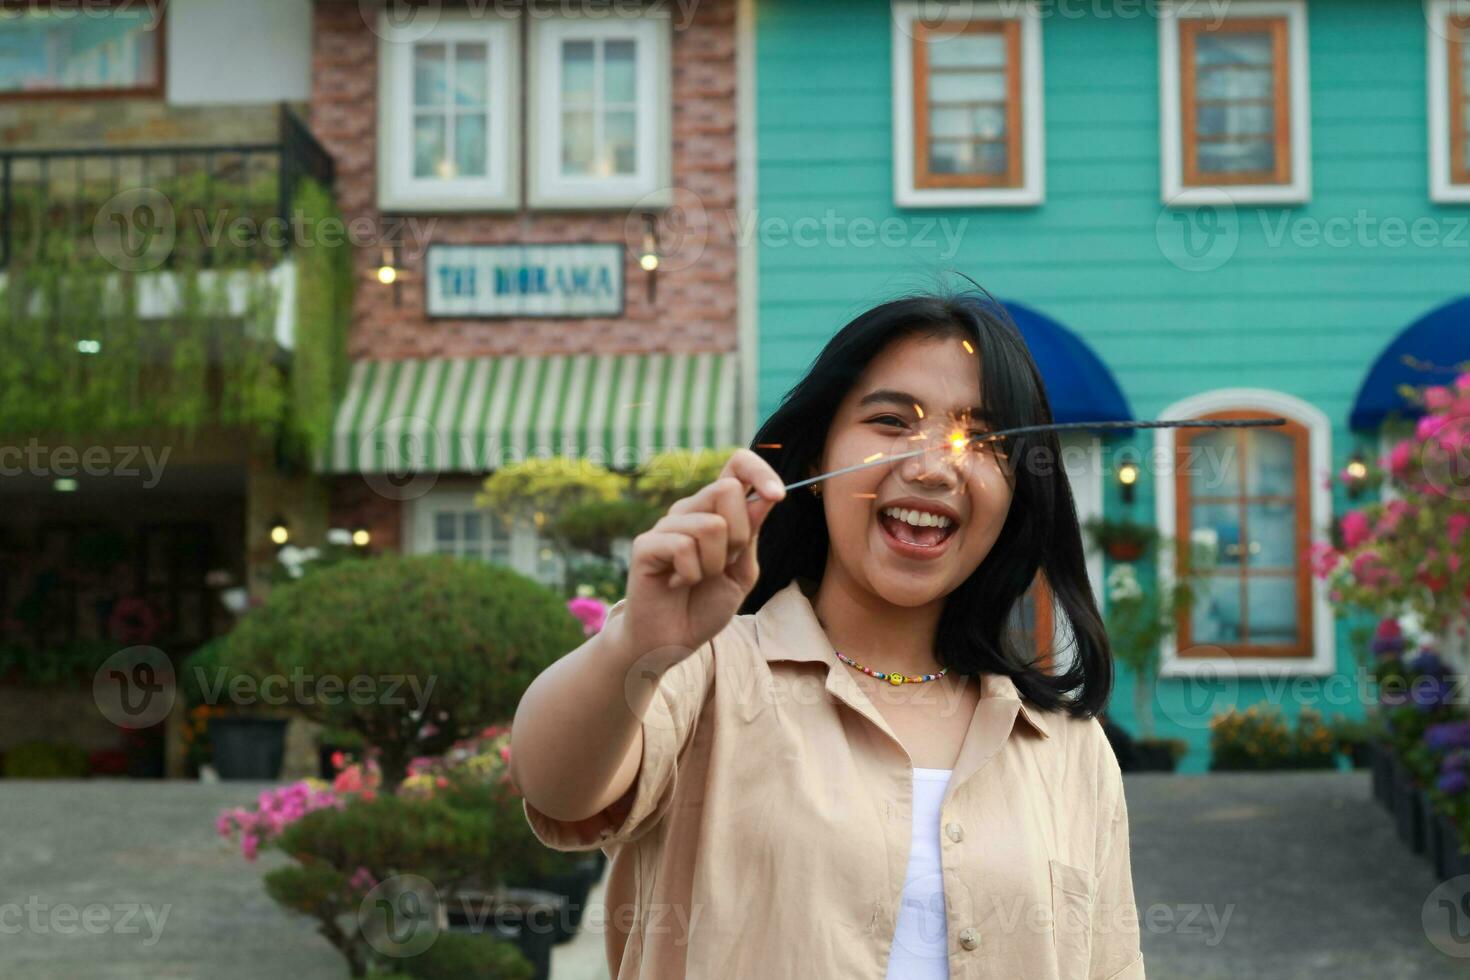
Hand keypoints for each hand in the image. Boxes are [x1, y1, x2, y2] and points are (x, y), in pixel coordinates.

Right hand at [611, 449, 785, 666]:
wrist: (671, 641)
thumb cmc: (704, 606)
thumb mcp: (741, 571)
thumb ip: (751, 534)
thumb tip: (767, 496)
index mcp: (715, 510)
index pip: (736, 465)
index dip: (759, 471)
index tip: (777, 495)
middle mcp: (689, 510)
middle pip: (727, 489)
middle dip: (739, 535)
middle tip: (724, 564)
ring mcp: (666, 525)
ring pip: (711, 524)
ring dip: (714, 563)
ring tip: (698, 579)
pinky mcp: (646, 545)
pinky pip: (684, 546)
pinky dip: (691, 575)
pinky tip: (677, 584)